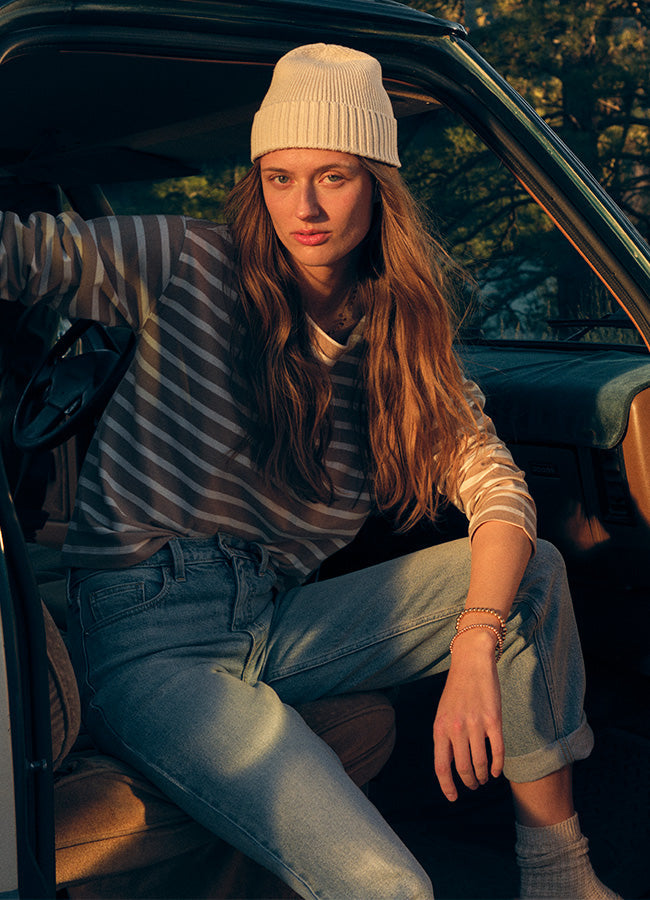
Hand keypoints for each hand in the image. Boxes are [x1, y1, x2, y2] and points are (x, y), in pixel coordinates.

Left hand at [433, 629, 504, 801]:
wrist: (472, 663)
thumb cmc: (457, 691)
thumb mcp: (443, 713)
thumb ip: (445, 738)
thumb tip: (449, 766)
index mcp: (440, 728)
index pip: (441, 767)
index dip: (447, 787)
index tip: (453, 798)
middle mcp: (456, 728)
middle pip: (462, 769)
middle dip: (469, 782)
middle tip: (473, 785)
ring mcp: (475, 724)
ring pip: (480, 763)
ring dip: (482, 776)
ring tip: (484, 778)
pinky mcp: (494, 720)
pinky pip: (497, 751)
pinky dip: (497, 766)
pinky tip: (496, 772)